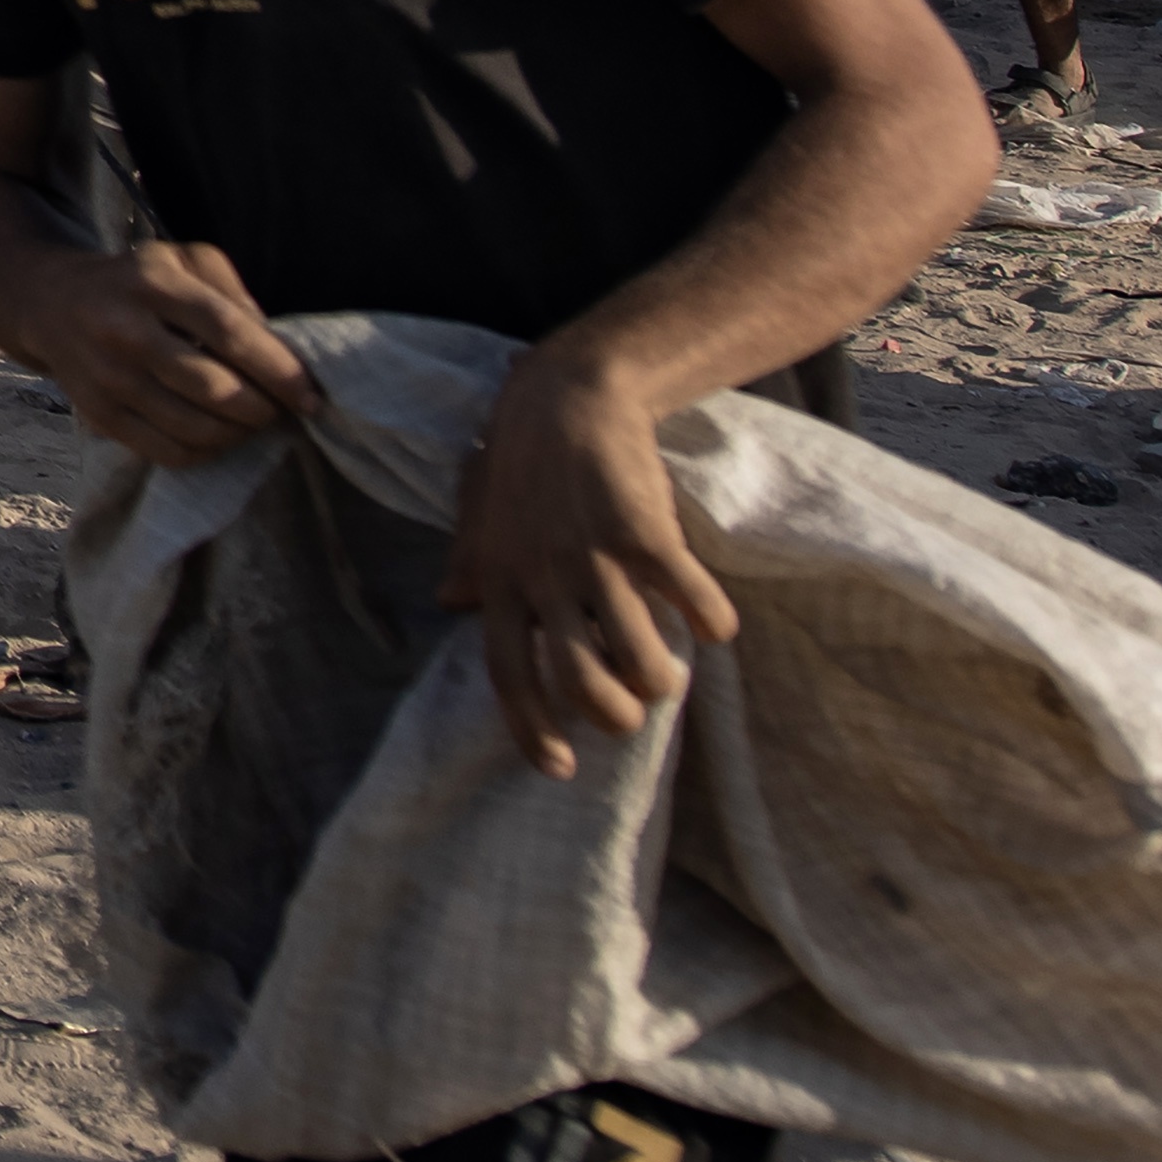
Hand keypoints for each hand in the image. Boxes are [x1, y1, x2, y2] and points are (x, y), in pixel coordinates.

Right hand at [0, 232, 315, 464]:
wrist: (47, 302)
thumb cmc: (135, 279)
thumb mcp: (181, 260)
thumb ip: (233, 293)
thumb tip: (279, 351)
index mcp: (151, 282)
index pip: (226, 330)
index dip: (277, 367)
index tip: (311, 394)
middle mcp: (124, 330)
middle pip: (211, 387)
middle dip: (261, 408)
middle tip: (282, 410)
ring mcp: (106, 376)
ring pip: (192, 427)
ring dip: (239, 434)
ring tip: (254, 422)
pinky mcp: (98, 413)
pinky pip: (166, 451)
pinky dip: (207, 452)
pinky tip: (220, 436)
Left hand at [437, 346, 737, 777]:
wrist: (568, 393)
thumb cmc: (520, 455)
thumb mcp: (478, 509)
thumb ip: (468, 559)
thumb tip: (448, 602)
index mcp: (499, 579)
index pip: (509, 673)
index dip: (531, 728)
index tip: (557, 768)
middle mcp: (543, 577)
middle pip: (579, 679)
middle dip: (611, 713)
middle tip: (631, 712)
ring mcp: (594, 557)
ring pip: (637, 652)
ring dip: (662, 678)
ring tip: (670, 674)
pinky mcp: (645, 534)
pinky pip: (689, 600)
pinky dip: (710, 622)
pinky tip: (714, 626)